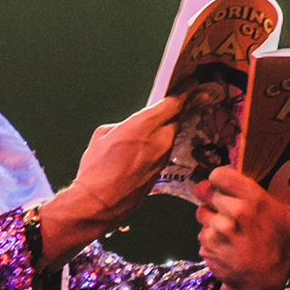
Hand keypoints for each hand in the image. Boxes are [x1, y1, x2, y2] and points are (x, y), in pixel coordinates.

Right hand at [39, 94, 186, 268]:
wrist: (99, 203)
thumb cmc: (96, 170)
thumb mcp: (102, 135)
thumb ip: (124, 125)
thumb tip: (131, 127)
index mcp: (143, 125)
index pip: (174, 104)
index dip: (186, 92)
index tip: (193, 86)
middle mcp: (159, 141)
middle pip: (177, 119)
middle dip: (181, 109)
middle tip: (187, 99)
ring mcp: (163, 159)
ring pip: (171, 136)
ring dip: (169, 128)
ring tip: (162, 124)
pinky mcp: (161, 173)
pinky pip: (165, 152)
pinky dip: (162, 145)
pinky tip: (150, 147)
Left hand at [195, 165, 289, 289]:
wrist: (261, 283)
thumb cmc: (280, 247)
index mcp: (254, 201)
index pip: (218, 175)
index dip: (219, 179)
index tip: (226, 186)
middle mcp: (233, 213)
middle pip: (206, 192)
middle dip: (214, 199)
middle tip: (229, 210)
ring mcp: (218, 230)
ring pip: (201, 212)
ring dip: (210, 218)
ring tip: (229, 228)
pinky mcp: (207, 245)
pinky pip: (201, 232)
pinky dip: (210, 236)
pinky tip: (226, 244)